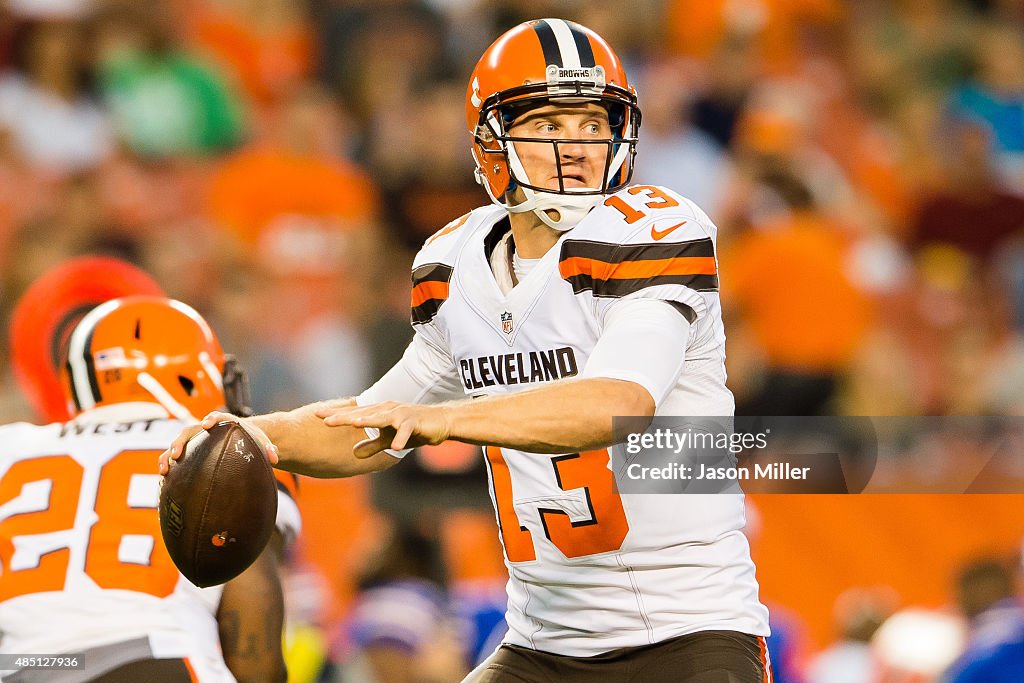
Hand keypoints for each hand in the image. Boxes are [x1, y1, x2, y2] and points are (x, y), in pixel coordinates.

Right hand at [158, 411, 278, 474]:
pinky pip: (173, 457)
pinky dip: (168, 465)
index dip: (211, 419)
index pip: (217, 416)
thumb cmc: (250, 439)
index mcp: (223, 422)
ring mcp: (194, 440)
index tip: (207, 425)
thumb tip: (275, 458)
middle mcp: (204, 429)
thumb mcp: (260, 442)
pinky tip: (164, 479)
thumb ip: (268, 448)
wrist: (240, 439)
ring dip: (168, 455)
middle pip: (189, 431)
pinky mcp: (188, 451)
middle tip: (176, 454)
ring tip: (165, 469)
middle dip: (181, 442)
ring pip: (177, 444)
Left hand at [315, 401, 451, 458]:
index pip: (353, 414)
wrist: (441, 422)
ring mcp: (401, 414)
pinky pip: (406, 430)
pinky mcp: (415, 422)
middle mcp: (387, 410)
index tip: (316, 416)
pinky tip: (396, 447)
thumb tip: (354, 454)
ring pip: (381, 417)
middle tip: (325, 420)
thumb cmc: (413, 429)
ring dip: (368, 420)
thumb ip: (372, 445)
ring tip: (353, 423)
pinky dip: (402, 438)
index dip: (336, 415)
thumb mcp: (389, 439)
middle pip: (362, 413)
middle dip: (344, 416)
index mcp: (379, 412)